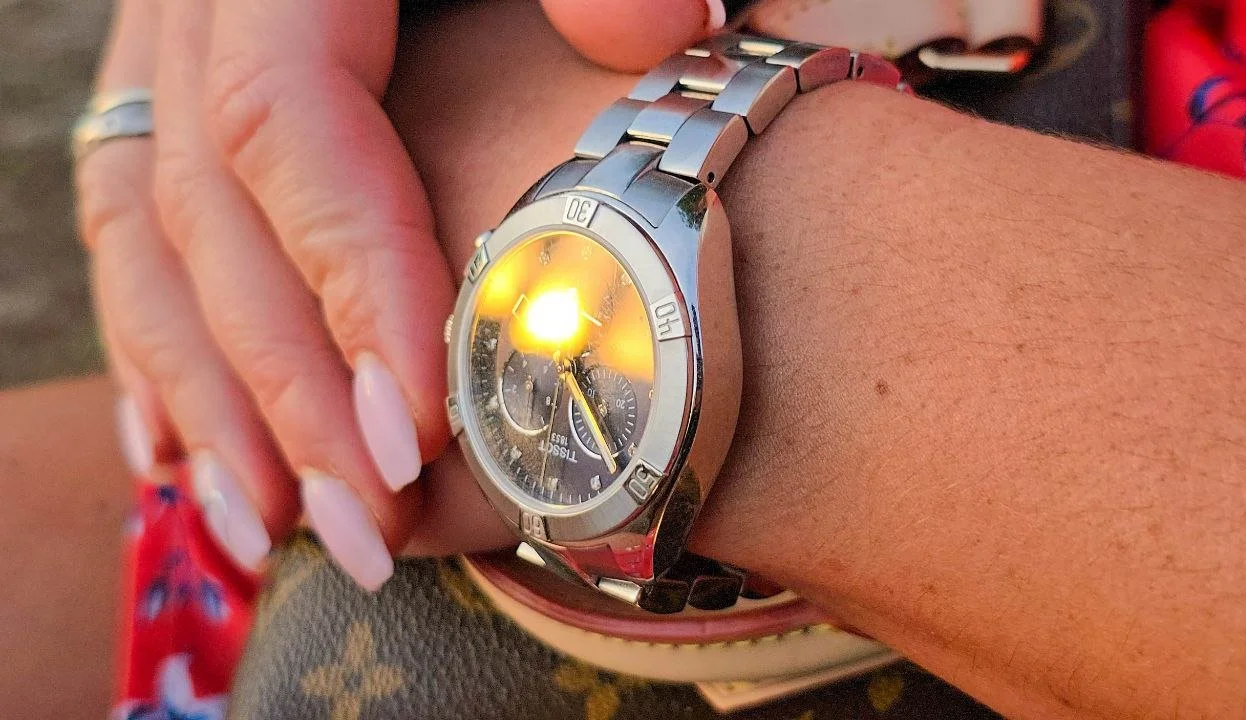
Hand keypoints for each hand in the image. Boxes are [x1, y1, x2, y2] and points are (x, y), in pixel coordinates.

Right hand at [78, 0, 726, 588]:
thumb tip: (657, 29)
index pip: (290, 121)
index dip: (347, 279)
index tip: (420, 423)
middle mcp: (201, 10)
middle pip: (211, 214)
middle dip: (285, 388)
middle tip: (369, 526)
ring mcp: (173, 59)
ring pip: (147, 245)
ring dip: (209, 403)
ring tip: (277, 531)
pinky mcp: (176, 102)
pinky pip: (131, 236)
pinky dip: (159, 354)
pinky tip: (184, 454)